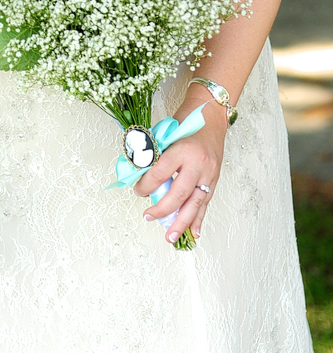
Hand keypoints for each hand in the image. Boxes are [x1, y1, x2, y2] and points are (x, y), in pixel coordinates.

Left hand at [134, 94, 227, 244]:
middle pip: (179, 194)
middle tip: (148, 217)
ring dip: (182, 222)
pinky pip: (206, 202)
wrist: (212, 115)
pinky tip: (194, 232)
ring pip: (195, 203)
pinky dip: (199, 218)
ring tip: (171, 237)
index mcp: (182, 150)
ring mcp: (209, 173)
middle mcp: (198, 164)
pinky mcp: (215, 179)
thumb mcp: (167, 134)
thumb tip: (140, 176)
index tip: (138, 191)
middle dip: (162, 210)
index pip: (160, 174)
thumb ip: (156, 155)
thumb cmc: (186, 122)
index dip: (146, 186)